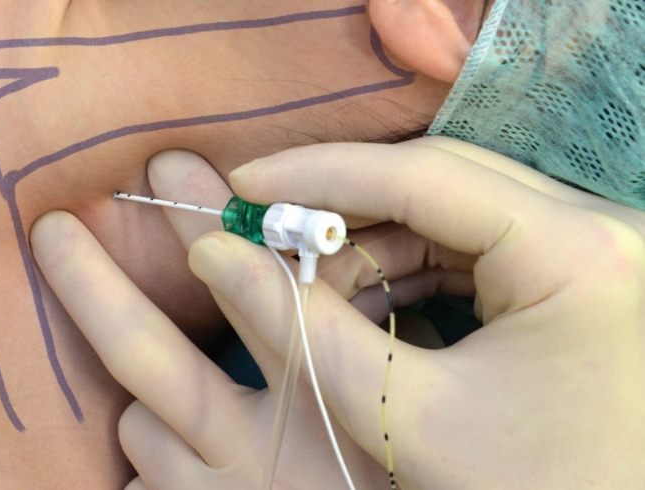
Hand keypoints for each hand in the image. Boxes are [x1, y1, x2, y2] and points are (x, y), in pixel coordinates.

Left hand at [30, 150, 386, 488]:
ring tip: (187, 399)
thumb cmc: (396, 473)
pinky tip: (190, 458)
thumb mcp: (393, 400)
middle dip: (94, 283)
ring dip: (153, 404)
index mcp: (322, 398)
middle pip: (148, 354)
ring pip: (137, 424)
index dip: (207, 227)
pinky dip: (159, 460)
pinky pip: (142, 480)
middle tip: (52, 230)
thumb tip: (328, 260)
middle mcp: (255, 449)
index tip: (173, 169)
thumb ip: (366, 332)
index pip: (255, 292)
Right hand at [226, 136, 644, 488]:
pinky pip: (469, 243)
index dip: (319, 175)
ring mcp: (592, 244)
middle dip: (340, 212)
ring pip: (447, 210)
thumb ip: (304, 329)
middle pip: (437, 183)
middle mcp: (601, 227)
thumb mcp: (406, 418)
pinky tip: (361, 304)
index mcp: (577, 254)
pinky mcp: (573, 268)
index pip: (423, 177)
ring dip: (368, 245)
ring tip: (309, 291)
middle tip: (265, 240)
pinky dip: (405, 268)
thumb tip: (215, 252)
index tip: (243, 187)